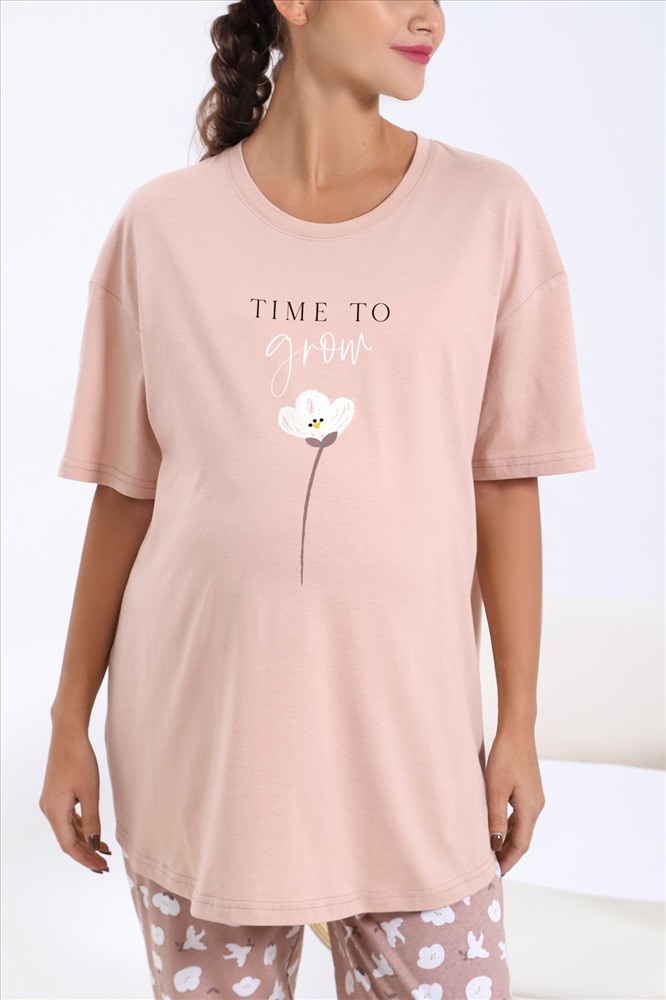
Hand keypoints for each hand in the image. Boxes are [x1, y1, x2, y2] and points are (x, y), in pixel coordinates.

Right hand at [39, 728, 111, 872]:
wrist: (67, 735)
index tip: (102, 867)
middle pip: (67, 840)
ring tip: (103, 851)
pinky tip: (92, 832)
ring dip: (84, 841)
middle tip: (104, 865)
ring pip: (68, 830)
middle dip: (86, 853)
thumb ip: (92, 820)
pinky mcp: (56, 795)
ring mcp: (51, 802)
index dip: (86, 858)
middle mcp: (48, 810)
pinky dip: (80, 827)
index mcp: (55, 812)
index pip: (69, 846)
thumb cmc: (79, 760)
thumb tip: (96, 845)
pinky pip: (67, 818)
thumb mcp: (90, 792)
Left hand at [485, 728, 545, 876]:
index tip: (496, 875)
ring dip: (509, 841)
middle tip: (492, 869)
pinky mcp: (530, 791)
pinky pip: (520, 816)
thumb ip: (496, 817)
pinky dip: (510, 827)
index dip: (509, 861)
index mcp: (530, 809)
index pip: (520, 845)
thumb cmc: (505, 757)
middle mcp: (536, 807)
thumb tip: (495, 844)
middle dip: (508, 854)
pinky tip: (498, 829)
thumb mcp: (496, 789)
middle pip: (523, 839)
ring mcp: (534, 798)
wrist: (517, 732)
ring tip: (493, 852)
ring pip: (522, 827)